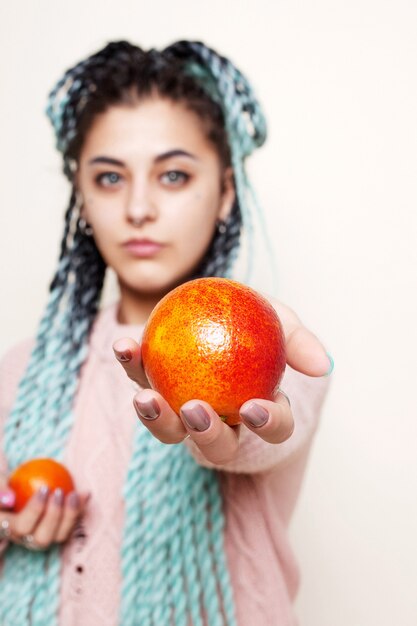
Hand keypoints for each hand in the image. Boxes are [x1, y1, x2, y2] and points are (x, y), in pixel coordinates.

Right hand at [0, 473, 89, 550]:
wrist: (15, 490)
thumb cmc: (5, 483)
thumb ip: (0, 488)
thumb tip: (9, 498)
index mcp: (5, 528)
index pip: (20, 528)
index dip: (34, 511)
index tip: (44, 488)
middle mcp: (23, 538)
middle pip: (41, 539)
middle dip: (54, 516)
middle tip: (58, 491)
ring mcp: (40, 536)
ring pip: (58, 537)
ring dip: (69, 516)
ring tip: (73, 494)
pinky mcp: (55, 531)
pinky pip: (70, 526)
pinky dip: (79, 510)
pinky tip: (86, 493)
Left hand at [113, 298, 331, 464]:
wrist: (211, 303)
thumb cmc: (251, 317)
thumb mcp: (278, 319)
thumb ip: (298, 341)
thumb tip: (323, 366)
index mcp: (258, 406)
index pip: (273, 427)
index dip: (267, 425)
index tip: (253, 408)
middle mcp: (221, 418)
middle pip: (219, 445)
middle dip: (208, 436)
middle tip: (197, 411)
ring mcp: (182, 409)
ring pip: (173, 430)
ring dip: (158, 419)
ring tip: (146, 398)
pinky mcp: (152, 388)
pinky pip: (140, 381)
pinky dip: (130, 365)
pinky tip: (124, 345)